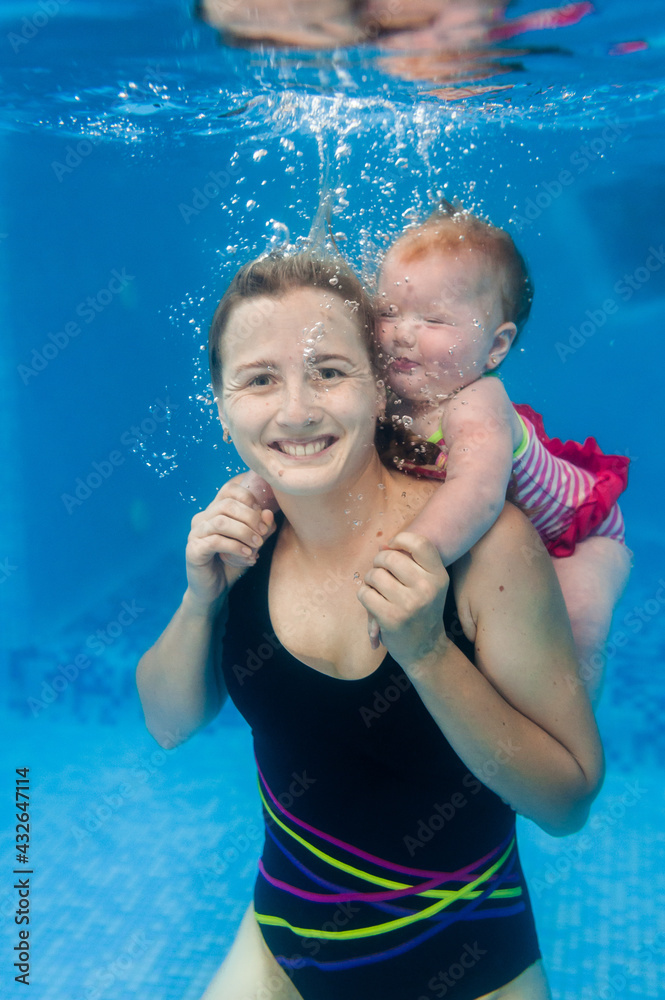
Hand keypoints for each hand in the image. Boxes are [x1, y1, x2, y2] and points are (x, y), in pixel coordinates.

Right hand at [185, 482, 274, 611]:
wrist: (214, 590)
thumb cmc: (233, 563)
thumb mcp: (253, 543)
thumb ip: (262, 527)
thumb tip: (268, 513)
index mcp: (215, 511)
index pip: (229, 490)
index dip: (249, 499)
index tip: (262, 516)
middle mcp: (202, 518)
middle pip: (227, 505)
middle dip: (250, 517)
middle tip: (263, 533)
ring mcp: (195, 533)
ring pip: (221, 522)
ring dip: (244, 532)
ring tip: (257, 545)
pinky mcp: (193, 550)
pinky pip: (215, 542)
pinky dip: (235, 547)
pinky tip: (247, 555)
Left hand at [357, 532, 449, 670]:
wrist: (425, 649)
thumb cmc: (422, 610)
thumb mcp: (425, 585)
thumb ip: (407, 562)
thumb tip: (382, 545)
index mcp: (439, 576)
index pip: (419, 543)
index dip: (401, 539)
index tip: (393, 548)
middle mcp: (427, 588)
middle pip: (390, 557)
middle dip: (379, 562)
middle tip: (381, 572)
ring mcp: (409, 604)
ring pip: (374, 575)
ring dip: (370, 580)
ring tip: (377, 589)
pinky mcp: (391, 617)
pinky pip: (365, 594)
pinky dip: (364, 596)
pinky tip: (373, 602)